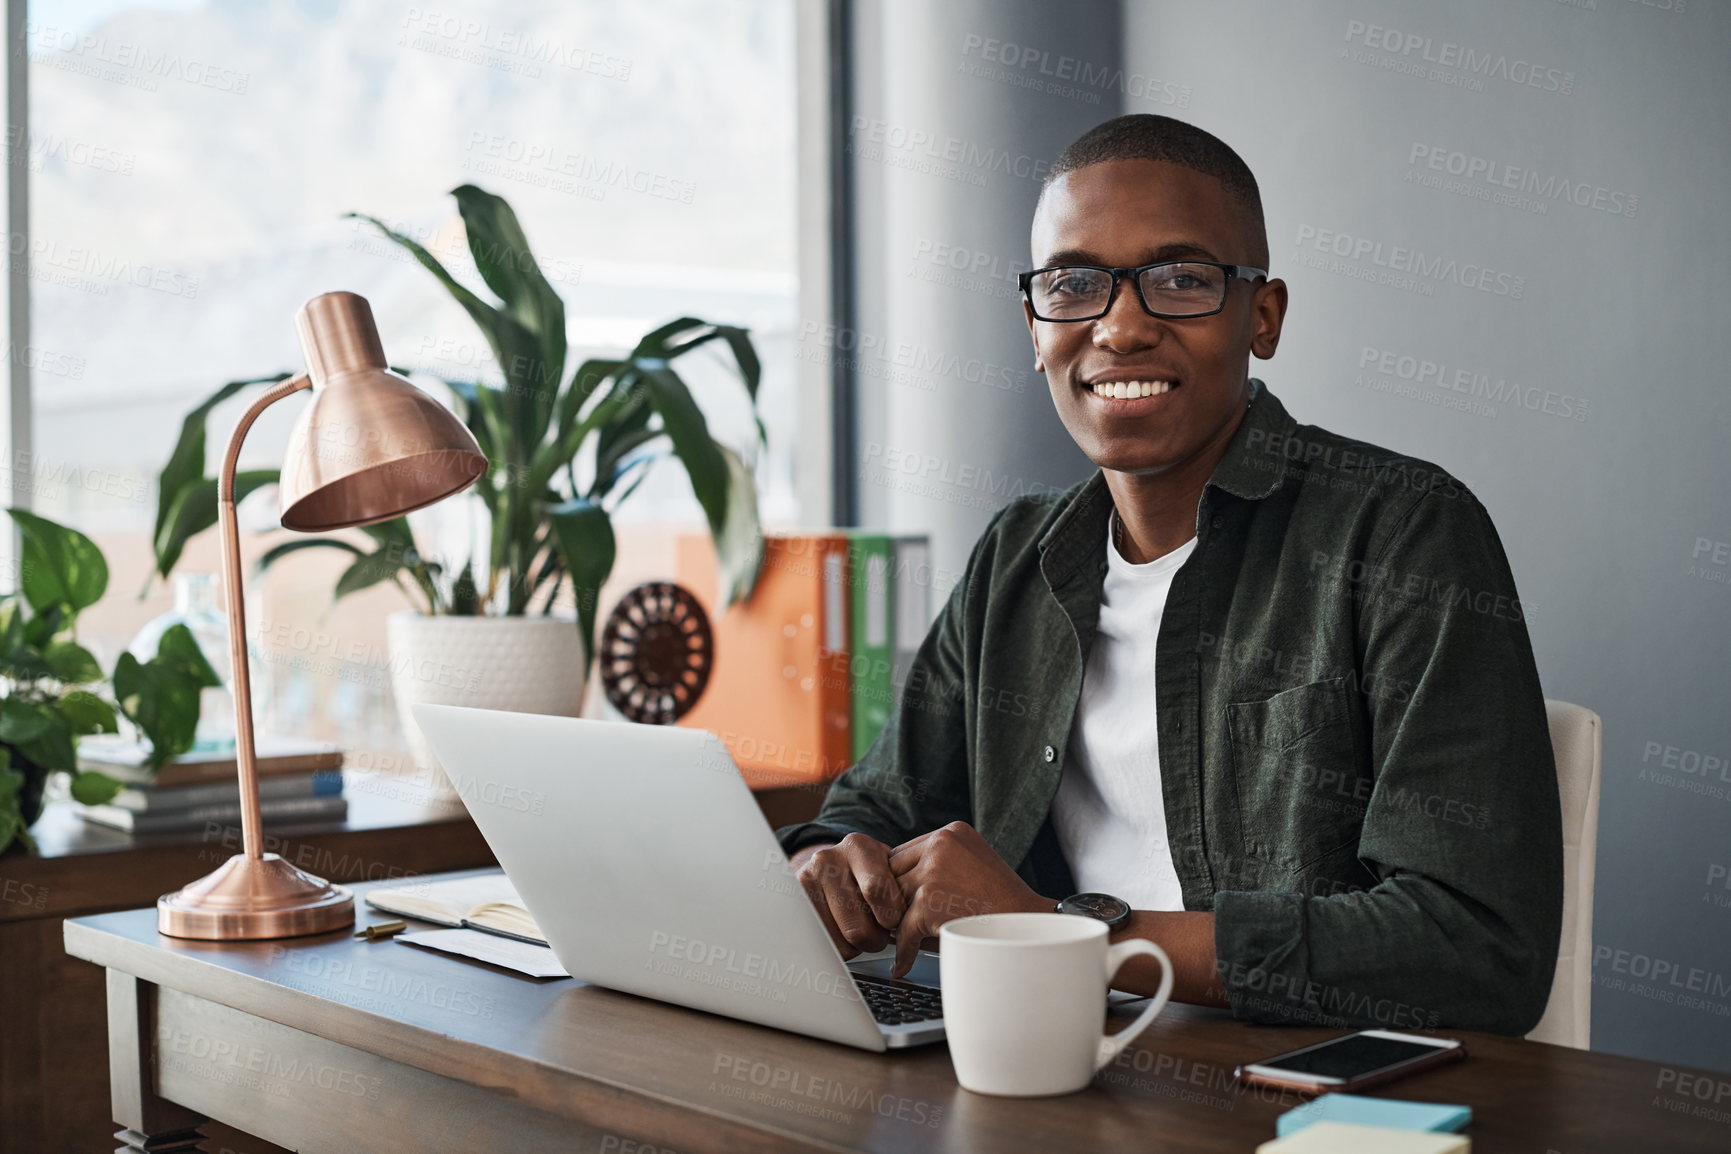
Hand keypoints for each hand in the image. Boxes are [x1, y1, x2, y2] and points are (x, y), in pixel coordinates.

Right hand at [791, 834, 905, 958]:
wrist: (829, 867)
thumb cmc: (869, 873)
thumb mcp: (889, 869)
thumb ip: (903, 888)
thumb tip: (913, 922)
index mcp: (857, 847)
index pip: (876, 889)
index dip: (891, 916)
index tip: (895, 923)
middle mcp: (827, 859)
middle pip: (857, 926)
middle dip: (876, 939)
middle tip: (880, 933)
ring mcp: (805, 882)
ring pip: (841, 941)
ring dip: (858, 946)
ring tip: (861, 929)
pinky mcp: (794, 905)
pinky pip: (824, 946)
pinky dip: (840, 949)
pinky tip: (843, 932)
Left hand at [887, 821, 1049, 976]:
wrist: (1029, 925)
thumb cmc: (1004, 902)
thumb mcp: (973, 862)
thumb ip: (940, 863)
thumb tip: (895, 882)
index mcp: (951, 832)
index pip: (904, 853)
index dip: (902, 879)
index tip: (900, 900)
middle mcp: (940, 844)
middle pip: (894, 872)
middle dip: (895, 899)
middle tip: (894, 922)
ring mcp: (934, 872)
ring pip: (895, 899)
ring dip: (897, 922)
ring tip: (899, 941)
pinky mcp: (930, 901)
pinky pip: (904, 929)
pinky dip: (903, 949)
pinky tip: (903, 962)